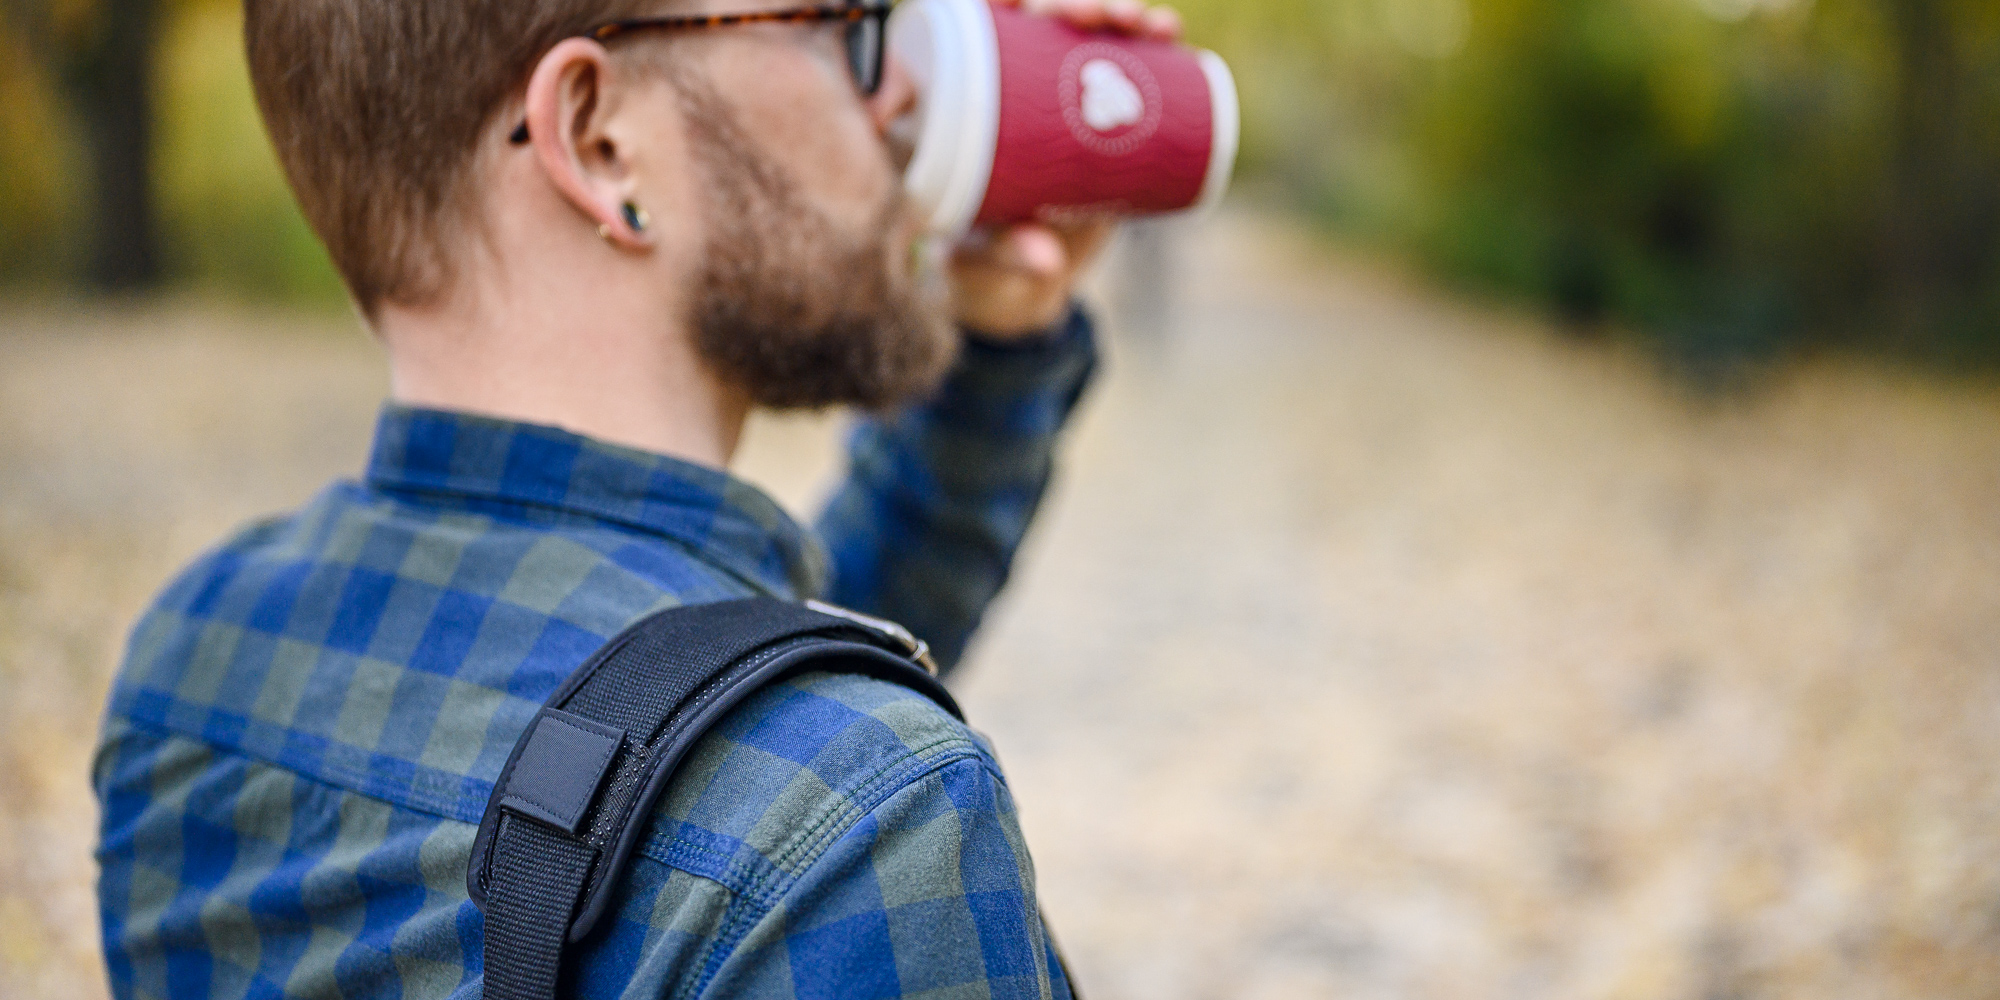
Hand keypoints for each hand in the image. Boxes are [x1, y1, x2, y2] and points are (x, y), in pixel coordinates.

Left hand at [946, 0, 1183, 338]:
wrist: (1017, 291)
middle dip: (1075, 3)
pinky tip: (1171, 35)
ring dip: (1119, 14)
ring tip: (1148, 24)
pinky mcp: (1098, 124)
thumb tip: (1046, 259)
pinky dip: (1149, 48)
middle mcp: (1009, 95)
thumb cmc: (977, 267)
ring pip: (1086, 37)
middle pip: (1039, 22)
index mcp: (959, 107)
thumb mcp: (983, 259)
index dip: (1003, 4)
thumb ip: (1008, 253)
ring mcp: (1057, 107)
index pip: (977, 33)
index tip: (1026, 3)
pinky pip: (1124, 72)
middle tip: (1102, 16)